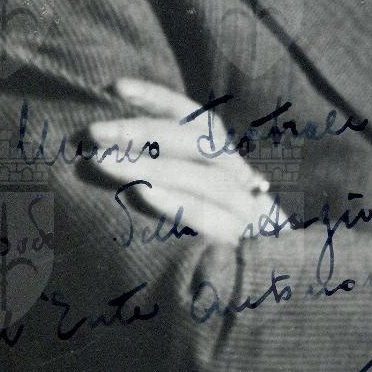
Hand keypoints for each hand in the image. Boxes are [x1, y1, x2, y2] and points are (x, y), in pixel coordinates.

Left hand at [79, 78, 267, 245]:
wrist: (278, 285)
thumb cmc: (220, 238)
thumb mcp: (202, 198)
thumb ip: (171, 172)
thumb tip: (112, 148)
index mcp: (227, 162)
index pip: (194, 118)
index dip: (157, 98)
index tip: (116, 86)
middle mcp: (239, 178)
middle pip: (194, 142)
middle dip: (140, 131)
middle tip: (92, 131)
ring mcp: (244, 211)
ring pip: (198, 177)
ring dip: (147, 165)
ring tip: (101, 160)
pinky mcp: (241, 243)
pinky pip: (207, 218)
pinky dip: (175, 203)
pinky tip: (142, 194)